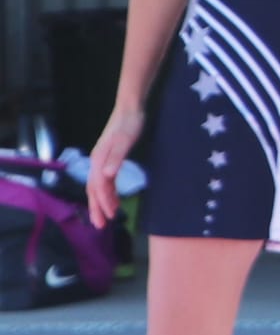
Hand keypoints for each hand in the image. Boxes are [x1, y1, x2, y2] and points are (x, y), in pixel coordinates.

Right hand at [87, 105, 146, 228]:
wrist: (129, 109)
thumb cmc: (129, 124)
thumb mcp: (125, 140)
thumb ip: (116, 157)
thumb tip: (107, 175)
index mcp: (99, 160)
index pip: (99, 187)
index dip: (103, 203)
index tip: (110, 217)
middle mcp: (97, 162)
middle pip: (94, 189)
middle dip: (96, 208)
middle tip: (100, 226)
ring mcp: (102, 160)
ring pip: (99, 186)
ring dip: (102, 202)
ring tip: (110, 216)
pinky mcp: (109, 158)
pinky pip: (105, 180)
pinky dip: (109, 192)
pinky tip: (115, 199)